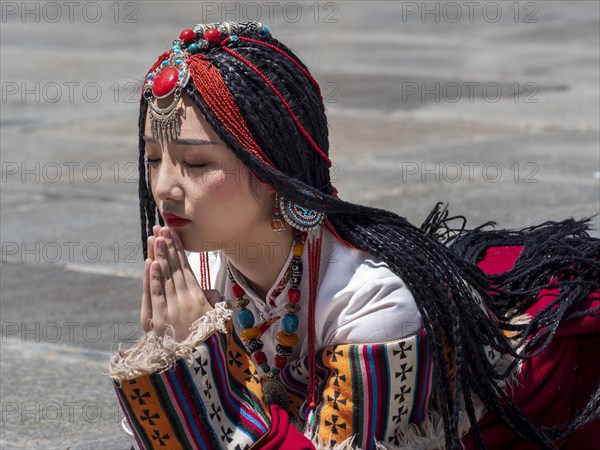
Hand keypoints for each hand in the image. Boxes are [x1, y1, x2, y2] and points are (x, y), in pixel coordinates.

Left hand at [140, 225, 219, 340]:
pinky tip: (150, 262)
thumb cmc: (209, 344)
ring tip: (156, 238)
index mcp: (200, 299)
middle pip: (174, 269)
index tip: (174, 234)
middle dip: (168, 247)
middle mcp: (185, 301)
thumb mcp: (218, 322)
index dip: (180, 251)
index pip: (187, 269)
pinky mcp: (157, 320)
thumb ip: (214, 303)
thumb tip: (211, 291)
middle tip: (162, 228)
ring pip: (163, 278)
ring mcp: (170, 310)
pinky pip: (154, 295)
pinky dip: (151, 278)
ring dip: (159, 256)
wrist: (195, 369)